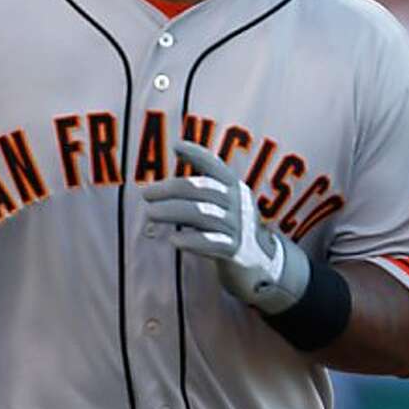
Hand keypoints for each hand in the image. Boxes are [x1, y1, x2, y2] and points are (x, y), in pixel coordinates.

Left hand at [142, 138, 311, 314]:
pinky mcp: (236, 250)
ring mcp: (238, 226)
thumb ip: (202, 194)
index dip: (197, 153)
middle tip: (146, 193)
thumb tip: (162, 187)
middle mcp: (238, 203)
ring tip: (150, 213)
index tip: (176, 146)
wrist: (261, 263)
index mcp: (235, 187)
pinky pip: (211, 243)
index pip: (215, 165)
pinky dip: (191, 241)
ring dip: (172, 212)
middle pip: (199, 189)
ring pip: (201, 214)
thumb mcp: (224, 206)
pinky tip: (173, 240)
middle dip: (169, 189)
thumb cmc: (232, 229)